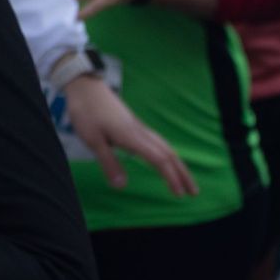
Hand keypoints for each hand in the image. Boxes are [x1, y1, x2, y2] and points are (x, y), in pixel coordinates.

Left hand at [64, 75, 197, 196]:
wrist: (85, 85)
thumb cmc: (86, 111)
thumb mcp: (92, 140)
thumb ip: (108, 163)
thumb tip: (122, 187)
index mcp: (132, 137)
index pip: (159, 159)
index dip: (171, 177)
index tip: (179, 194)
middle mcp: (140, 132)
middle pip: (169, 153)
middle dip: (183, 173)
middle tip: (194, 193)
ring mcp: (138, 127)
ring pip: (165, 146)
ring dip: (177, 164)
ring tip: (185, 180)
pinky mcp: (133, 124)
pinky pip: (157, 141)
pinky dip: (168, 154)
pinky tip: (165, 160)